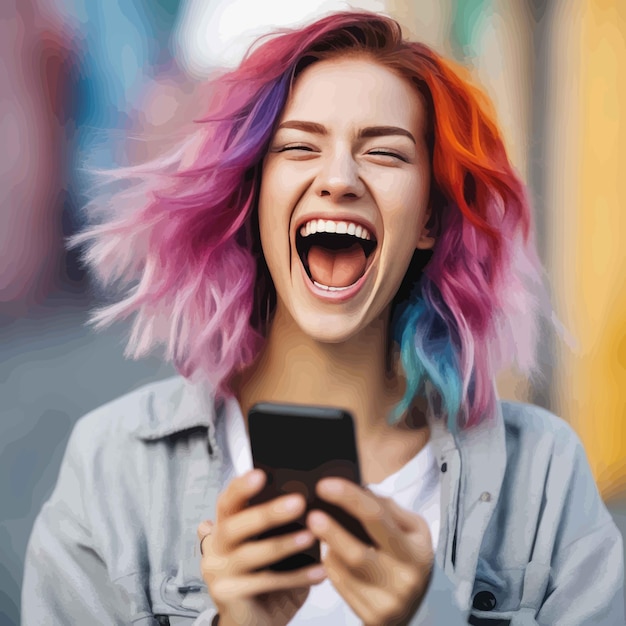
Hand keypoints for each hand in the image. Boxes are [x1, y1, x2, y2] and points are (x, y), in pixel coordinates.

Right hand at [197, 469, 326, 625]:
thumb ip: (277, 525)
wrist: (251, 624)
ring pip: (251, 554)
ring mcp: (217, 573)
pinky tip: (319, 571)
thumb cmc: (263, 580)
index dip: (241, 487)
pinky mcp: (227, 595)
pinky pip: (265, 583)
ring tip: (311, 536)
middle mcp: (216, 548)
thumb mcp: (269, 547)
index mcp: (224, 529)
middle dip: (268, 513)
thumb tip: (303, 496)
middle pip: (236, 525)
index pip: (227, 502)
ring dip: (284, 544)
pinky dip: (296, 577)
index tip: (261, 474)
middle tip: (298, 502)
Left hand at [307, 479, 433, 625]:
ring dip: (329, 547)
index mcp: (414, 552)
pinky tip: (331, 552)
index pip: (377, 518)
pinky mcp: (371, 618)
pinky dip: (331, 564)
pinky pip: (339, 585)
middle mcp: (402, 580)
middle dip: (332, 532)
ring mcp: (386, 603)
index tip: (325, 485)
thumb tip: (357, 490)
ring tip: (320, 529)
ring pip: (344, 571)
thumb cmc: (410, 555)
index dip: (349, 498)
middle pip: (358, 553)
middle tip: (312, 514)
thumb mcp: (412, 528)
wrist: (421, 604)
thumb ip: (387, 507)